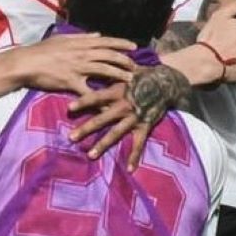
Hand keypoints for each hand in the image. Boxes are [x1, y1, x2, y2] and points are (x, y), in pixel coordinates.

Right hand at [16, 33, 136, 95]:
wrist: (27, 63)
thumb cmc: (41, 50)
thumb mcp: (62, 38)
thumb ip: (81, 37)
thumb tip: (96, 35)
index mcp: (80, 43)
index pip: (105, 41)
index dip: (121, 43)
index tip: (134, 46)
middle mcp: (82, 53)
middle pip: (109, 55)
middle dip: (125, 60)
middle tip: (136, 66)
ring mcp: (78, 68)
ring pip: (104, 70)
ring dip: (119, 75)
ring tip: (131, 80)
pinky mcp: (71, 82)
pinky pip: (88, 92)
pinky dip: (99, 101)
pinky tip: (109, 107)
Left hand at [68, 64, 189, 167]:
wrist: (166, 82)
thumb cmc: (139, 74)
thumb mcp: (123, 70)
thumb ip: (106, 72)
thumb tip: (86, 66)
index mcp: (118, 90)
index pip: (97, 97)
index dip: (83, 102)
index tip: (69, 109)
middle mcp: (125, 105)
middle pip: (102, 119)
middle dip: (86, 129)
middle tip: (71, 138)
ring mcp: (135, 117)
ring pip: (116, 133)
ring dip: (103, 145)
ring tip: (90, 155)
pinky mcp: (145, 126)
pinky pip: (139, 143)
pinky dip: (135, 156)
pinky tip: (129, 169)